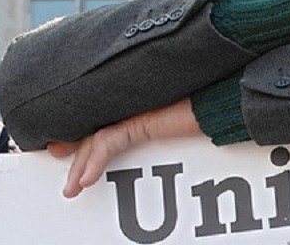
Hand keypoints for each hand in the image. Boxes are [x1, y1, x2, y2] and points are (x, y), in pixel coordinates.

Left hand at [48, 98, 199, 197]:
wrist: (221, 102)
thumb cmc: (206, 111)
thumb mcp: (177, 127)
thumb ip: (160, 131)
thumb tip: (161, 144)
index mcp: (141, 108)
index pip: (106, 124)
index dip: (84, 141)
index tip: (68, 154)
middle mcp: (134, 107)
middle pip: (96, 132)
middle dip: (77, 157)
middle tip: (68, 181)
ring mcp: (136, 110)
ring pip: (97, 139)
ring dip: (82, 165)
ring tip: (75, 188)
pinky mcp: (141, 119)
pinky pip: (110, 141)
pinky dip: (96, 161)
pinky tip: (88, 179)